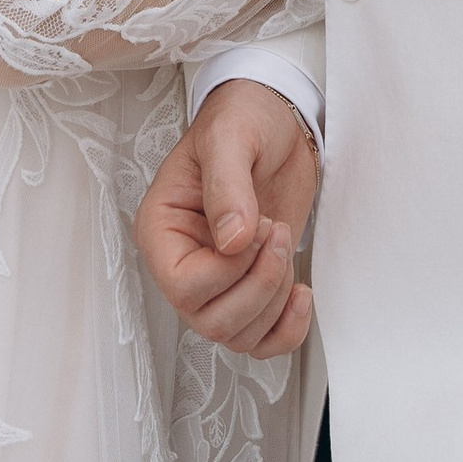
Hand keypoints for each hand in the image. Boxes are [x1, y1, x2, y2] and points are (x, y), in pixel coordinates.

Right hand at [133, 80, 318, 358]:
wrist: (278, 120)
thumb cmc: (243, 119)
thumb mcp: (230, 137)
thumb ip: (228, 185)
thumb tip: (231, 241)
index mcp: (162, 230)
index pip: (182, 286)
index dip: (228, 268)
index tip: (257, 225)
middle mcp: (182, 263)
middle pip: (211, 320)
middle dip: (259, 284)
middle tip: (276, 230)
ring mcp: (216, 282)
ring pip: (237, 336)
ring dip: (275, 300)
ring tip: (283, 242)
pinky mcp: (250, 288)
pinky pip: (261, 341)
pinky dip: (288, 330)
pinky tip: (301, 293)